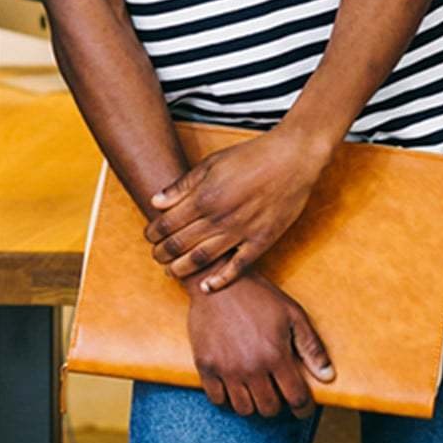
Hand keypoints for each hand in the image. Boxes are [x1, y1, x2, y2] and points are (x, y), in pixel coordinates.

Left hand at [146, 127, 328, 290]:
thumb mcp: (212, 162)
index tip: (149, 236)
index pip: (167, 224)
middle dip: (162, 253)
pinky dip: (220, 280)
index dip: (153, 233)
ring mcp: (241, 232)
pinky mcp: (261, 240)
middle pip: (179, 244)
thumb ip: (183, 184)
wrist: (292, 158)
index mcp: (204, 197)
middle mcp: (219, 218)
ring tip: (172, 271)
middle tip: (157, 256)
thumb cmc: (252, 156)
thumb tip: (156, 201)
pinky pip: (238, 267)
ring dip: (182, 268)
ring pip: (202, 259)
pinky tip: (207, 286)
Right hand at [188, 275, 333, 416]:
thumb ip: (312, 347)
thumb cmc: (259, 296)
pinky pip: (217, 399)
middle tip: (277, 391)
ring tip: (256, 388)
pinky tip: (234, 384)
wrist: (218, 280)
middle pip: (269, 409)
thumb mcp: (292, 314)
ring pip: (244, 409)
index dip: (303, 408)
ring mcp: (226, 369)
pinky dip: (227, 397)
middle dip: (278, 404)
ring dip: (253, 403)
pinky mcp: (205, 366)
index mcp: (276, 355)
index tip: (302, 407)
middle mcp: (251, 367)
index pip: (296, 398)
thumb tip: (328, 376)